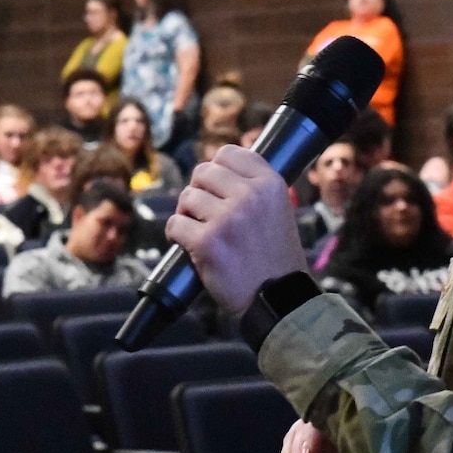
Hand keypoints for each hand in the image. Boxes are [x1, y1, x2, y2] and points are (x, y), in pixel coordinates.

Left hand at [162, 145, 308, 314]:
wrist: (276, 299)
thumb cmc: (275, 258)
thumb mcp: (278, 210)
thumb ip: (253, 188)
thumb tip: (217, 170)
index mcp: (270, 184)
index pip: (228, 153)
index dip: (216, 169)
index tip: (216, 188)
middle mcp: (249, 196)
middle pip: (203, 172)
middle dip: (198, 191)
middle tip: (203, 212)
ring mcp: (227, 218)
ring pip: (187, 197)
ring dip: (186, 214)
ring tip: (199, 231)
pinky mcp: (207, 242)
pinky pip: (175, 224)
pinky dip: (176, 234)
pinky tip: (188, 245)